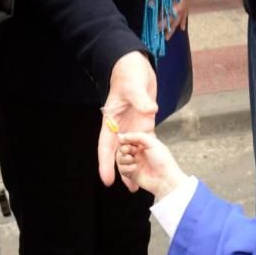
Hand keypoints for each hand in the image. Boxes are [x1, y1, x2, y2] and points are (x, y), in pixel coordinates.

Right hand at [98, 51, 157, 188]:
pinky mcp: (145, 123)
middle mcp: (121, 127)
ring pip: (132, 151)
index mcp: (112, 121)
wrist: (136, 66)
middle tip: (129, 189)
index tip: (106, 179)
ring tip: (139, 185)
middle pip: (119, 153)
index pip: (106, 146)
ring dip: (135, 166)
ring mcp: (133, 126)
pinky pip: (145, 143)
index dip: (105, 163)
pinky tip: (149, 165)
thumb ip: (141, 100)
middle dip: (121, 171)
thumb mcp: (133, 86)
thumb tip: (150, 112)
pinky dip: (146, 154)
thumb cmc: (128, 73)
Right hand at [116, 132, 186, 199]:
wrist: (166, 179)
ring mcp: (134, 163)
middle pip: (123, 148)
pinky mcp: (131, 174)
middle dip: (123, 149)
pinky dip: (126, 168)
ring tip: (132, 159)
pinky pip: (122, 169)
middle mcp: (138, 153)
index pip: (129, 139)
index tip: (123, 140)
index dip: (125, 139)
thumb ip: (137, 136)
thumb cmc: (162, 160)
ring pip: (121, 158)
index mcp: (143, 144)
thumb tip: (121, 136)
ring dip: (124, 158)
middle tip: (127, 150)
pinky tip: (134, 168)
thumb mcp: (152, 143)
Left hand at [166, 0, 195, 40]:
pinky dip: (182, 16)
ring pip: (183, 9)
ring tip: (169, 36)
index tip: (158, 26)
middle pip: (179, 10)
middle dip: (171, 25)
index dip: (167, 17)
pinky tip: (181, 25)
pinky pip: (186, 4)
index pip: (174, 4)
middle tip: (163, 37)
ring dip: (176, 23)